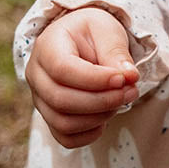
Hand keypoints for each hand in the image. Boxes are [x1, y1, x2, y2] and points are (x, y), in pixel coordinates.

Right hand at [25, 7, 138, 148]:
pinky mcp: (50, 116)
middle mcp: (36, 76)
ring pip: (63, 123)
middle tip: (132, 91)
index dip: (95, 79)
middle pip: (61, 100)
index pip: (63, 70)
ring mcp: (40, 99)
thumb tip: (129, 77)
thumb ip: (116, 52)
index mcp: (47, 47)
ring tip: (122, 99)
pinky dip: (89, 134)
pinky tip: (106, 117)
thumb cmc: (93, 32)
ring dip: (99, 117)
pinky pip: (65, 137)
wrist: (80, 40)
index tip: (124, 78)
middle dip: (103, 101)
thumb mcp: (107, 30)